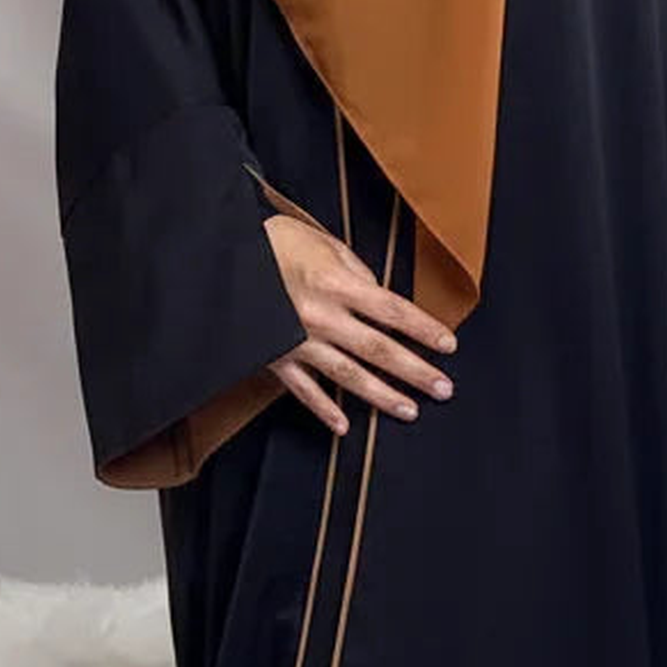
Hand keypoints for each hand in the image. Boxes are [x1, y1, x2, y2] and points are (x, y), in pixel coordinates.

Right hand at [261, 214, 457, 435]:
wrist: (218, 257)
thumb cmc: (272, 241)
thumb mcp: (321, 242)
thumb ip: (355, 269)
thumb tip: (378, 294)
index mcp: (335, 282)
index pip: (392, 310)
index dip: (423, 328)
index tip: (448, 345)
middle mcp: (320, 316)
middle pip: (377, 348)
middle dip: (414, 370)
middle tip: (443, 388)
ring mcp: (295, 341)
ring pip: (347, 375)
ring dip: (380, 395)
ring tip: (409, 410)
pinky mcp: (272, 357)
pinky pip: (303, 389)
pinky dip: (323, 409)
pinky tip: (344, 426)